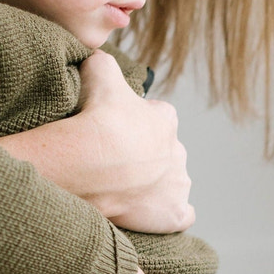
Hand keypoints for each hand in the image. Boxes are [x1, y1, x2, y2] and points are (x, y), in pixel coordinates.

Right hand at [76, 51, 194, 232]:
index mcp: (166, 120)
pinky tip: (151, 213)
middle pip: (164, 153)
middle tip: (114, 162)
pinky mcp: (175, 214)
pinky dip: (168, 214)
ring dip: (154, 186)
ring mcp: (179, 185)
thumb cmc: (97, 116)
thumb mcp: (99, 71)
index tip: (114, 132)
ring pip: (172, 184)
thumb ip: (104, 62)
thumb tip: (98, 58)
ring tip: (124, 189)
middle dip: (144, 158)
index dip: (133, 126)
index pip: (157, 119)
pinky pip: (180, 215)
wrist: (93, 162)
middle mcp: (179, 152)